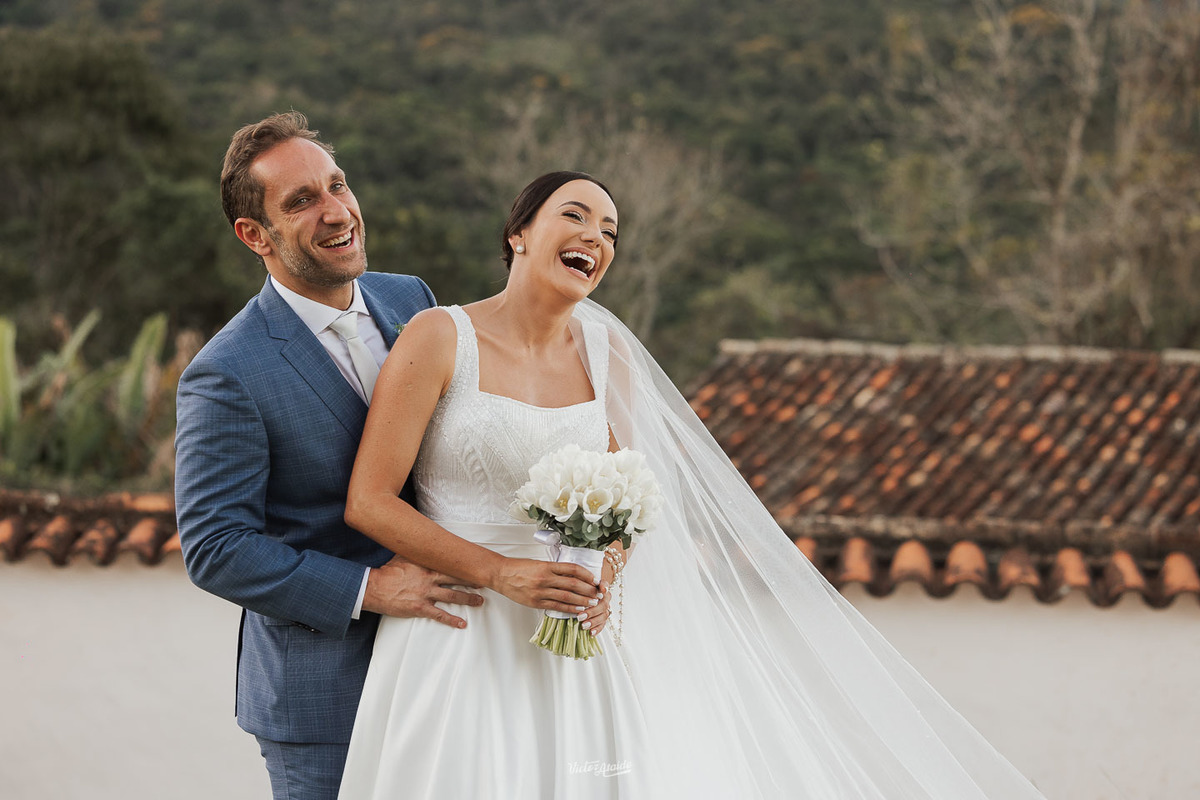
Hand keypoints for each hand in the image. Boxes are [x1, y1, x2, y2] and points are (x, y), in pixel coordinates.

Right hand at [362, 554, 483, 628]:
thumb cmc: (389, 571)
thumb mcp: (404, 555)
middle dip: (473, 581)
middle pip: (457, 579)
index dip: (465, 564)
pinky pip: (440, 615)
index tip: (477, 564)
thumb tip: (425, 542)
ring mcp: (426, 594)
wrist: (374, 587)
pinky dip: (452, 620)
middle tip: (485, 582)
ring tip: (480, 601)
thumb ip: (418, 551)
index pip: (451, 563)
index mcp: (427, 565)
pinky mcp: (420, 608)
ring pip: (453, 596)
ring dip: (468, 599)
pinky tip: (462, 624)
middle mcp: (430, 578)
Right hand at [492, 558, 602, 615]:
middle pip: (573, 584)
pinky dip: (569, 609)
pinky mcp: (536, 602)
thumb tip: (573, 575)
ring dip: (582, 601)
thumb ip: (554, 569)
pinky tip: (578, 610)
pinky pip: (556, 606)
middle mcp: (545, 578)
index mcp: (547, 566)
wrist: (501, 575)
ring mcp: (540, 591)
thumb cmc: (519, 568)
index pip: (573, 569)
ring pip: (567, 597)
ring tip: (592, 603)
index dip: (586, 575)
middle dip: (588, 589)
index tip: (595, 579)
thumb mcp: (539, 563)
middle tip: (598, 593)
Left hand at [578, 577, 610, 634]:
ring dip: (594, 621)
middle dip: (592, 611)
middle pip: (604, 604)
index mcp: (599, 586)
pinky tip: (591, 633)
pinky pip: (603, 624)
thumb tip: (572, 581)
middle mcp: (604, 597)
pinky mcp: (602, 618)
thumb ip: (576, 583)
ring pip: (604, 615)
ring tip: (583, 626)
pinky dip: (597, 629)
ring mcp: (605, 608)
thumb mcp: (574, 584)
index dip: (605, 587)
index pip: (605, 584)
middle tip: (580, 616)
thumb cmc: (575, 590)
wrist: (576, 598)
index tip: (602, 590)